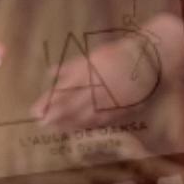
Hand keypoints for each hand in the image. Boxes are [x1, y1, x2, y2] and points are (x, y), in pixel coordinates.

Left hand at [30, 31, 164, 130]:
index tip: (35, 110)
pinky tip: (78, 129)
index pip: (62, 91)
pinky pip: (99, 121)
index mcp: (86, 73)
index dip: (48, 102)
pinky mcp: (119, 110)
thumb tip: (50, 72)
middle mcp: (94, 89)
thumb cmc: (119, 54)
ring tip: (55, 129)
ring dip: (67, 124)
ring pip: (83, 116)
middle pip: (70, 106)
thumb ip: (71, 67)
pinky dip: (86, 126)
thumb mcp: (92, 56)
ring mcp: (107, 102)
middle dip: (54, 116)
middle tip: (41, 124)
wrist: (149, 60)